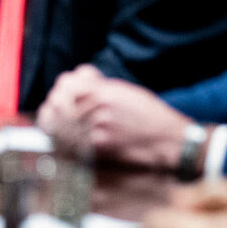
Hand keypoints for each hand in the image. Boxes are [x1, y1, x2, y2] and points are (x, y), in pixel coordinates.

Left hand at [38, 63, 190, 168]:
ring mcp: (95, 131)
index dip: (63, 87)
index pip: (64, 83)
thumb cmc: (149, 115)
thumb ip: (96, 83)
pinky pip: (69, 143)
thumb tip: (77, 76)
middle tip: (58, 109)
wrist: (171, 143)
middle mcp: (96, 109)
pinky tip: (68, 140)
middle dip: (56, 104)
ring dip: (56, 123)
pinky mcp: (98, 151)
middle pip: (56, 102)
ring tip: (61, 125)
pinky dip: (64, 141)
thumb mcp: (123, 89)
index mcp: (102, 91)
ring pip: (58, 124)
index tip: (65, 91)